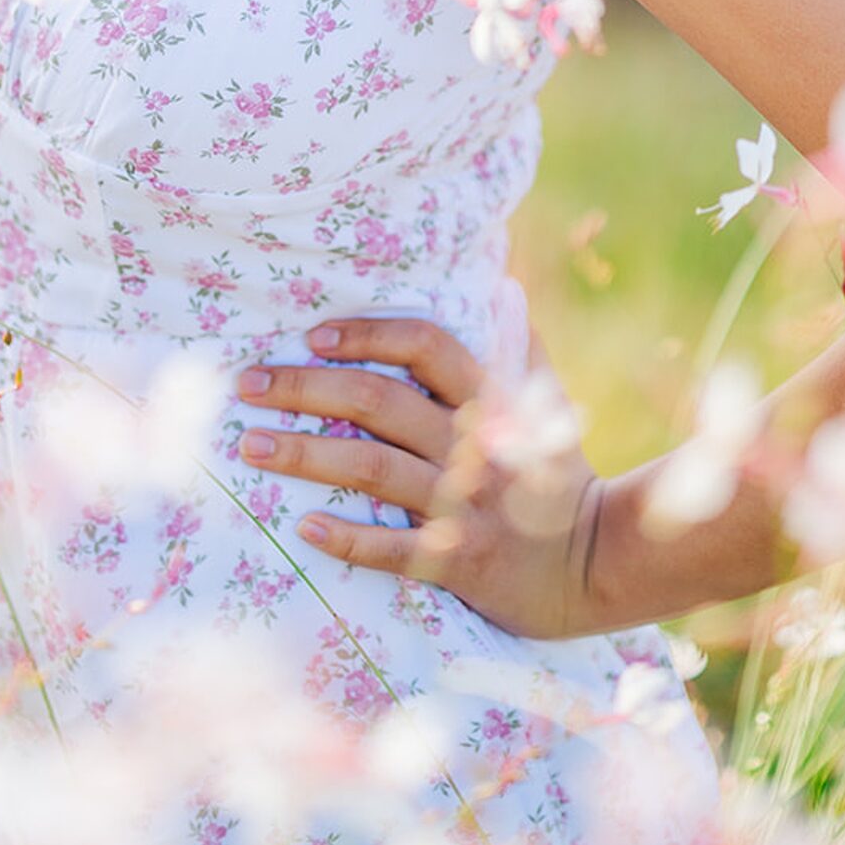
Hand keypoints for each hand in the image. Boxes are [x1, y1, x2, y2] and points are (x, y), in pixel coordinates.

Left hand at [231, 313, 609, 641]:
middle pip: (379, 403)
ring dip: (305, 454)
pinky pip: (391, 549)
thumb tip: (500, 279)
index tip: (313, 334)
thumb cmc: (559, 476)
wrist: (596, 564)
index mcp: (491, 400)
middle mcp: (472, 445)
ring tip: (251, 445)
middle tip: (248, 383)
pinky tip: (302, 528)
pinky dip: (347, 538)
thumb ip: (518, 343)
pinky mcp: (455, 562)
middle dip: (306, 388)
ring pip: (372, 469)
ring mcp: (463, 505)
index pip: (425, 347)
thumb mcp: (548, 403)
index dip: (368, 335)